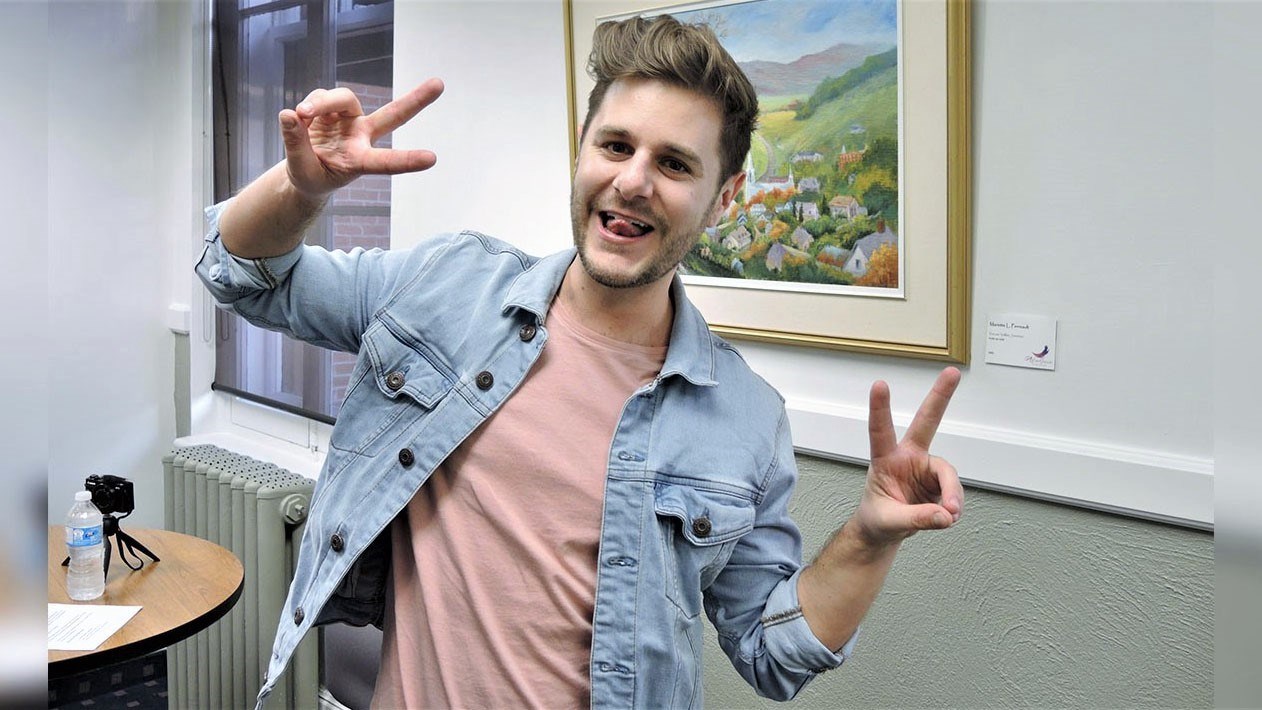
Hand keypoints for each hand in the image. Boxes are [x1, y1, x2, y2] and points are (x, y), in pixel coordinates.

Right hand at [279, 78, 444, 199]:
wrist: (304, 169)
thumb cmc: (311, 176)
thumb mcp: (301, 170)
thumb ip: (296, 145)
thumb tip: (289, 115)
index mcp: (360, 161)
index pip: (386, 162)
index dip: (407, 160)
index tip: (433, 159)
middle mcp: (361, 137)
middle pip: (392, 115)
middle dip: (415, 100)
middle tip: (440, 84)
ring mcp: (349, 119)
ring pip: (343, 97)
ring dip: (321, 102)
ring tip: (302, 113)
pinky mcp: (333, 108)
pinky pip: (321, 96)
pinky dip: (309, 104)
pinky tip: (300, 116)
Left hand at [851, 367, 963, 548]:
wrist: (883, 532)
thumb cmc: (877, 519)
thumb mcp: (889, 521)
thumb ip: (916, 518)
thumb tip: (945, 515)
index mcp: (885, 460)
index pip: (880, 431)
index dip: (880, 408)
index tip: (880, 384)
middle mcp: (907, 457)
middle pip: (927, 422)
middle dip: (940, 397)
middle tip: (952, 373)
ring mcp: (925, 468)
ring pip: (948, 473)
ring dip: (952, 494)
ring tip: (950, 514)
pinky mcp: (939, 482)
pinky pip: (953, 492)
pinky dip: (953, 505)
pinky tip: (947, 516)